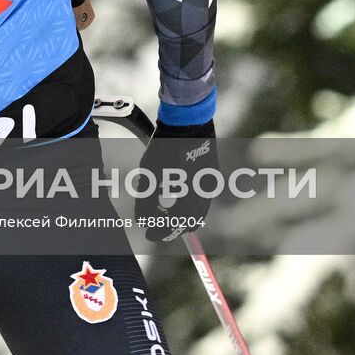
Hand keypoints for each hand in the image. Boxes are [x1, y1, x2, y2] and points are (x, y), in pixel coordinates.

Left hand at [137, 118, 217, 241]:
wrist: (187, 119)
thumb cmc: (165, 145)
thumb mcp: (150, 174)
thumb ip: (146, 201)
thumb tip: (143, 221)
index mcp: (192, 194)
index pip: (177, 224)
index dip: (161, 232)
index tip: (149, 235)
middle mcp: (205, 192)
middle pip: (191, 220)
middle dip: (173, 227)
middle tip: (157, 229)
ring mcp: (210, 181)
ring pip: (198, 210)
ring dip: (181, 216)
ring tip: (164, 216)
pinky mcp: (211, 172)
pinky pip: (201, 197)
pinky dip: (189, 204)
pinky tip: (176, 201)